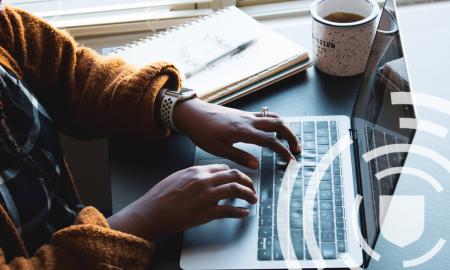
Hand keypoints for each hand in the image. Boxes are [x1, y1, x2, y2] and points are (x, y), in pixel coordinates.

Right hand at [107, 164, 256, 241]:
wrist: (151, 211)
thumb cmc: (160, 196)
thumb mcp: (178, 176)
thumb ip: (194, 175)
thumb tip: (207, 177)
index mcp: (197, 171)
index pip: (224, 168)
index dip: (235, 173)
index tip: (239, 179)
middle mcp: (204, 181)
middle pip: (234, 175)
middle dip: (248, 181)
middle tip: (252, 188)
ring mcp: (206, 196)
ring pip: (236, 190)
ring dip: (248, 194)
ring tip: (252, 199)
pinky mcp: (206, 212)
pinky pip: (229, 211)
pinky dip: (240, 212)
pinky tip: (244, 213)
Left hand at [173, 98, 300, 169]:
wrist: (193, 113)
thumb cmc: (202, 131)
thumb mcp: (218, 149)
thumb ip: (239, 157)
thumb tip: (256, 165)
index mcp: (243, 131)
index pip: (270, 140)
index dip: (283, 150)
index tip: (290, 160)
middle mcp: (248, 120)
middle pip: (278, 124)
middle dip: (291, 136)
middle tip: (296, 149)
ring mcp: (246, 115)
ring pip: (273, 117)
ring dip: (285, 128)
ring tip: (290, 140)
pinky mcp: (243, 114)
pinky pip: (265, 115)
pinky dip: (275, 122)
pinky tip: (274, 130)